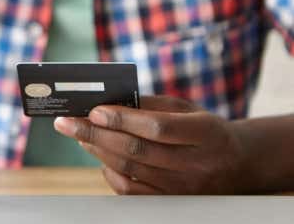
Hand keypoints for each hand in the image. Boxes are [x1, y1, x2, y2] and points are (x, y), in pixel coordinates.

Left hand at [54, 96, 249, 193]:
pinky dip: (109, 171)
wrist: (236, 164)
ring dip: (97, 150)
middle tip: (67, 123)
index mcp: (205, 133)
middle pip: (137, 150)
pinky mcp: (171, 202)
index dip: (122, 119)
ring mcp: (184, 188)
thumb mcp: (187, 109)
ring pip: (130, 170)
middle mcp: (196, 163)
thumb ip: (151, 104)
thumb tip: (108, 101)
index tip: (94, 110)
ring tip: (78, 134)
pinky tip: (99, 156)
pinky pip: (131, 190)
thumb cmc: (203, 129)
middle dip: (95, 134)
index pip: (157, 127)